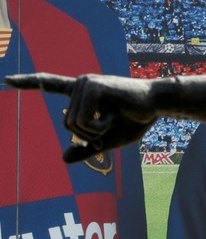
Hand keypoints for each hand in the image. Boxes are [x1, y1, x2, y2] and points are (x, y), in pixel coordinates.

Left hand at [5, 73, 157, 162]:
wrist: (157, 105)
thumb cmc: (136, 119)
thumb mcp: (109, 140)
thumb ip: (87, 149)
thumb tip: (64, 158)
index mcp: (82, 93)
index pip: (50, 84)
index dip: (27, 83)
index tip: (6, 80)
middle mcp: (81, 84)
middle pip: (67, 124)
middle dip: (90, 135)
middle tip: (111, 124)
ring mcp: (86, 83)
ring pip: (74, 124)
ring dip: (96, 131)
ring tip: (115, 118)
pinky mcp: (94, 86)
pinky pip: (83, 120)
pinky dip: (99, 127)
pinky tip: (114, 115)